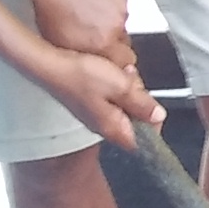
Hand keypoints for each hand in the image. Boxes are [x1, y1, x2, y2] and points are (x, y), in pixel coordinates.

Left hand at [28, 0, 130, 69]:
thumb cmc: (53, 10)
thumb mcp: (62, 45)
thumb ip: (86, 57)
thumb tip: (96, 64)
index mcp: (102, 44)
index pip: (125, 60)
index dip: (117, 59)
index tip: (110, 56)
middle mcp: (116, 27)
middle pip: (125, 41)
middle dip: (115, 40)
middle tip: (97, 33)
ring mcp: (121, 8)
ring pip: (122, 23)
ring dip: (112, 21)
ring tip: (92, 15)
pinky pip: (121, 5)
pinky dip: (112, 5)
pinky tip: (95, 3)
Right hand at [39, 47, 160, 148]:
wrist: (50, 65)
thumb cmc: (80, 76)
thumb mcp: (120, 86)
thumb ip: (141, 103)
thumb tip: (158, 116)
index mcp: (114, 128)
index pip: (144, 141)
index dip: (154, 126)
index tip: (157, 108)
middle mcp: (104, 127)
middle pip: (135, 122)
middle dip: (141, 102)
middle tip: (133, 83)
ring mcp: (95, 116)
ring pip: (124, 108)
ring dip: (129, 91)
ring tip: (122, 74)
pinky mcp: (88, 104)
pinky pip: (112, 99)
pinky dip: (116, 86)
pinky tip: (110, 72)